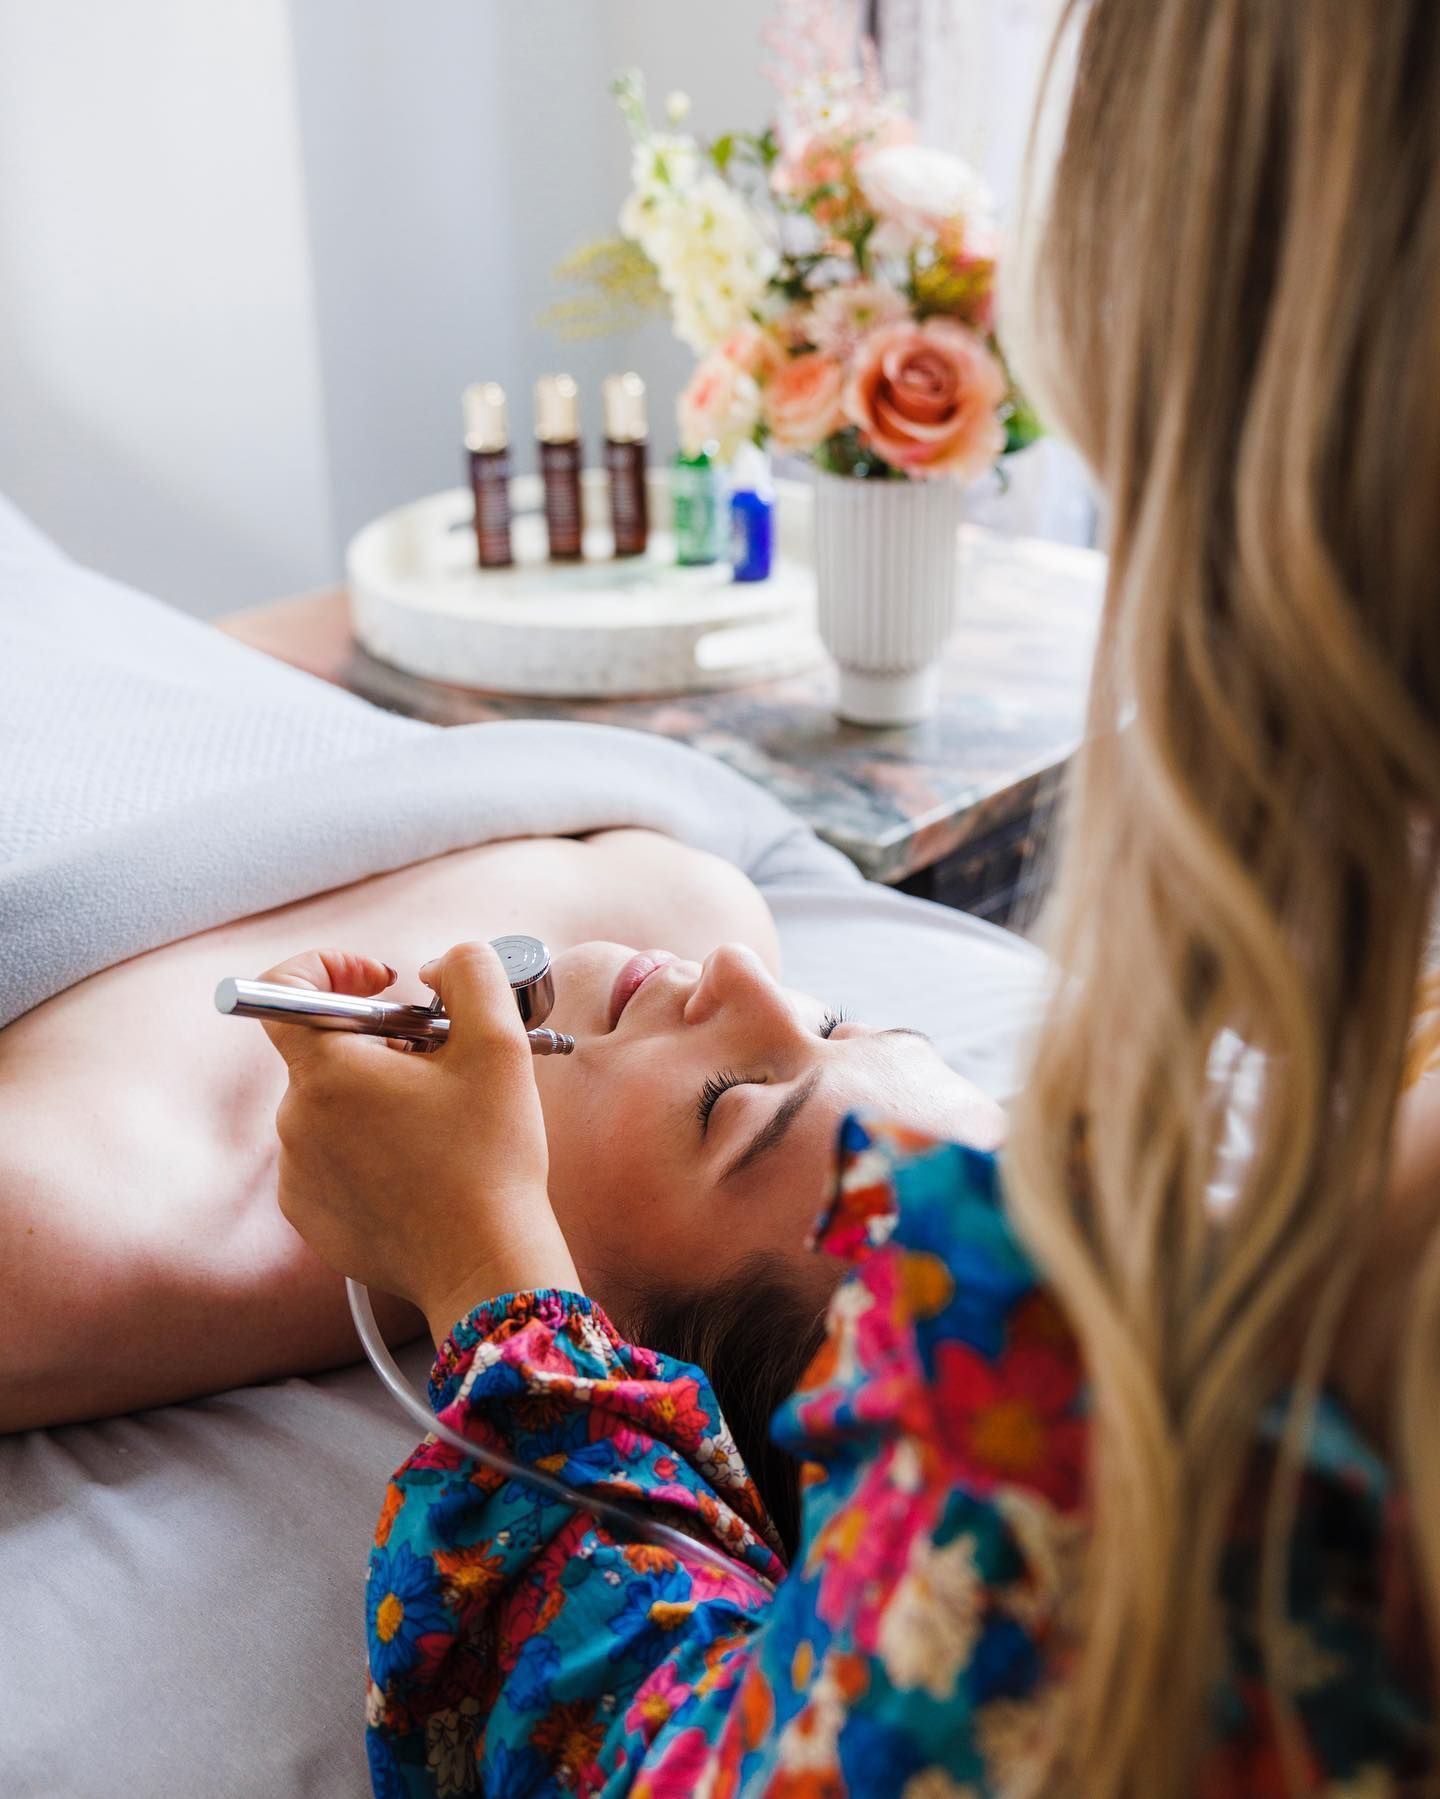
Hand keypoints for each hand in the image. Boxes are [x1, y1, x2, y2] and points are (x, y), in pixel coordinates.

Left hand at [257, 943, 580, 1346]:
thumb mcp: (499, 1041)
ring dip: (377, 1098)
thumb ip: (469, 972)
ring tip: (437, 1124)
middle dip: (379, 1043)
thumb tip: (433, 971)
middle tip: (441, 1064)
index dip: (329, 967)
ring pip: (331, 1105)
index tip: (381, 984)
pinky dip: (368, 1148)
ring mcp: (295, 1174)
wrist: (484, 1262)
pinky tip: (419, 1168)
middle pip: (324, 1051)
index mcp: (327, 1074)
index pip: (281, 989)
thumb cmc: (490, 1156)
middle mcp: (294, 1122)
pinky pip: (329, 1157)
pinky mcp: (309, 1215)